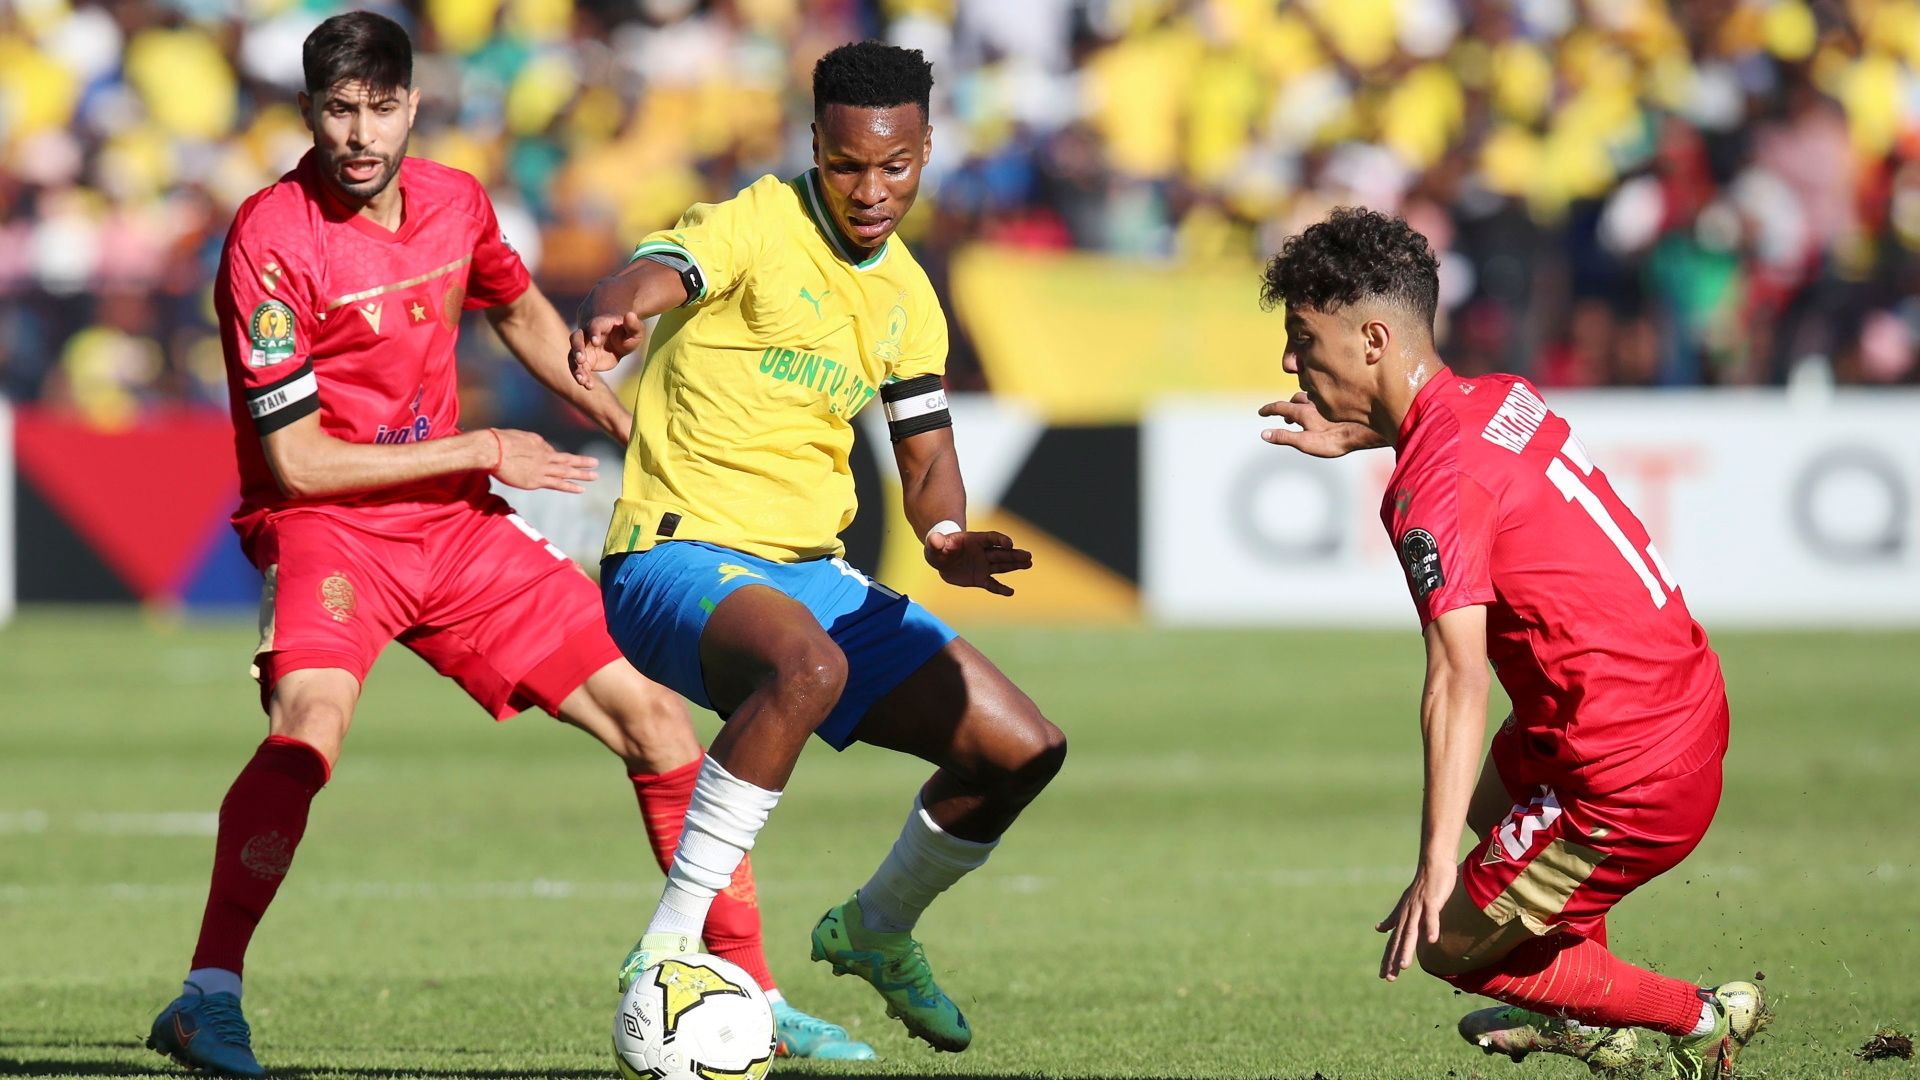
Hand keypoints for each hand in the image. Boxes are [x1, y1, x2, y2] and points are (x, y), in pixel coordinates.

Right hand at [488, 429, 598, 493]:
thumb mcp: (519, 437)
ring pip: (566, 472)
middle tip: (596, 463)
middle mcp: (544, 456)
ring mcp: (542, 469)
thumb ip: (530, 443)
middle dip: (582, 462)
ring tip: (596, 476)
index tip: (561, 461)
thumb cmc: (499, 442)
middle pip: (567, 459)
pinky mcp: (536, 481)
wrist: (492, 450)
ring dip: (582, 474)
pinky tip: (581, 489)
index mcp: (538, 445)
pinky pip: (557, 484)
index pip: (552, 452)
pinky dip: (570, 486)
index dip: (557, 457)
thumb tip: (539, 447)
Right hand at [569, 312, 647, 389]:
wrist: (618, 340)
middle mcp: (587, 335)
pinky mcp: (584, 361)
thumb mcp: (634, 330)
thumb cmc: (626, 332)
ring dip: (576, 368)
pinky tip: (588, 386)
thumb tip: (630, 315)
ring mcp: (583, 348)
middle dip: (577, 348)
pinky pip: (579, 369)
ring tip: (582, 380)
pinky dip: (582, 377)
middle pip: (576, 338)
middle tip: (580, 360)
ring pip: (573, 356)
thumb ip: (633, 324)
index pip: (594, 326)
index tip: (596, 342)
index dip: (593, 332)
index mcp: (599, 324)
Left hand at [925, 528, 1032, 596]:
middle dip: (1014, 555)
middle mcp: (982, 552)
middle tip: (1028, 556)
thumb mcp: (934, 544)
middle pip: (1001, 553)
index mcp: (974, 540)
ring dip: (1015, 565)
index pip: (991, 538)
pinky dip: (1000, 589)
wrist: (940, 558)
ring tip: (1029, 563)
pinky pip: (992, 584)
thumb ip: (936, 542)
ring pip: (1002, 566)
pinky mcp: (980, 578)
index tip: (1010, 543)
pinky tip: (1010, 592)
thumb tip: (935, 541)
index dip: (1000, 540)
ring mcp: (983, 565)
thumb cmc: (938, 548)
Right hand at [1258, 393, 1386, 457]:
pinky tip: (1325, 410)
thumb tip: (1264, 434)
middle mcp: (1313, 403)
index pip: (1280, 407)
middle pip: (1295, 400)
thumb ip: (1285, 437)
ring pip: (1310, 397)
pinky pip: (1325, 399)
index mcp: (1302, 412)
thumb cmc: (1335, 439)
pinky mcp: (1340, 404)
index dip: (1269, 409)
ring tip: (1302, 411)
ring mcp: (1328, 402)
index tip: (1261, 412)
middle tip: (1284, 416)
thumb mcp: (1305, 442)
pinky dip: (1318, 402)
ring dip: (1302, 402)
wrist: (1363, 431)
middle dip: (1286, 406)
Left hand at [1374, 859, 1455, 980]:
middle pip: (1399, 941)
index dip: (1388, 959)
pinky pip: (1431, 916)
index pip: (1393, 942)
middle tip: (1389, 978)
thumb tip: (1378, 930)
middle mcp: (1407, 915)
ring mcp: (1419, 908)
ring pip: (1411, 931)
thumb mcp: (1405, 906)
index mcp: (1402, 918)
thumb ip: (1393, 919)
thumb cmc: (1422, 887)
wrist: (1432, 865)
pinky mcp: (1431, 901)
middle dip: (1393, 960)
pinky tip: (1431, 941)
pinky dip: (1431, 927)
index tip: (1383, 976)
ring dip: (1407, 949)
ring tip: (1404, 966)